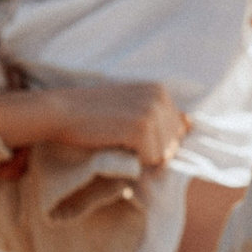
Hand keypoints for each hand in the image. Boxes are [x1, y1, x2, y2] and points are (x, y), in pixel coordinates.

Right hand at [0, 82, 190, 167]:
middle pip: (173, 144)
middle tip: (120, 138)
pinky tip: (113, 144)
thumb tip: (190, 127)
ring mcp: (151, 112)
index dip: (157, 140)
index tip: (131, 135)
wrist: (60, 111)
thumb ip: (159, 115)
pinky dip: (133, 160)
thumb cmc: (92, 113)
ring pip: (162, 154)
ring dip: (140, 156)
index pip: (179, 129)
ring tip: (116, 140)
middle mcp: (160, 97)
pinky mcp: (140, 129)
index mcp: (160, 90)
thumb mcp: (131, 105)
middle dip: (150, 150)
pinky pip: (149, 160)